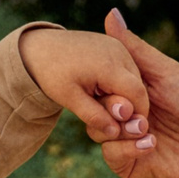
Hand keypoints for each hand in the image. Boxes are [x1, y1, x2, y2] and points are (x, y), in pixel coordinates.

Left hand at [17, 28, 149, 146]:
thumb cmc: (52, 74)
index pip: (137, 94)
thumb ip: (93, 116)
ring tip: (103, 102)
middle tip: (112, 119)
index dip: (136, 114)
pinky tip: (102, 90)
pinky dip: (120, 82)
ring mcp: (118, 46)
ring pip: (135, 77)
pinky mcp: (115, 45)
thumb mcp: (69, 98)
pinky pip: (127, 68)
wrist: (40, 48)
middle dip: (131, 105)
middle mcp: (118, 51)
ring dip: (125, 94)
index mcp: (109, 65)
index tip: (125, 128)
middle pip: (138, 86)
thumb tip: (115, 132)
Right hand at [94, 10, 178, 177]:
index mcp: (134, 91)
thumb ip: (135, 49)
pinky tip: (152, 145)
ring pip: (97, 130)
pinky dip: (127, 149)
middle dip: (111, 105)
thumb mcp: (169, 73)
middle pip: (93, 104)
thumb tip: (111, 12)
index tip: (113, 80)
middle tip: (131, 109)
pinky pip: (110, 155)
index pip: (101, 81)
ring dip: (120, 127)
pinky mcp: (131, 165)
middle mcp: (128, 114)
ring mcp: (127, 140)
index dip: (101, 79)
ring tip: (147, 128)